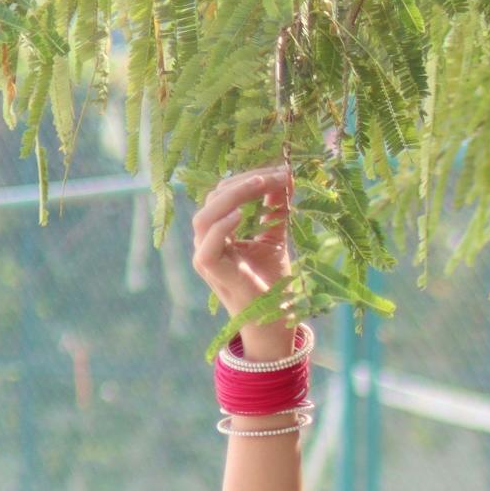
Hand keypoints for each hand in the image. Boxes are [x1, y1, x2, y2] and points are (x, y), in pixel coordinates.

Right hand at [190, 163, 298, 348]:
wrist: (273, 320)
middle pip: (214, 198)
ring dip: (233, 196)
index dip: (249, 178)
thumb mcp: (276, 237)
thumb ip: (276, 208)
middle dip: (245, 182)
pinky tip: (241, 214)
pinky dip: (222, 226)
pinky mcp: (208, 270)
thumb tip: (285, 175)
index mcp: (218, 231)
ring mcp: (203, 255)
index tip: (279, 170)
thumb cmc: (272, 281)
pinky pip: (207, 244)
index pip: (225, 193)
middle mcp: (206, 240)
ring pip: (206, 215)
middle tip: (273, 174)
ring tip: (259, 186)